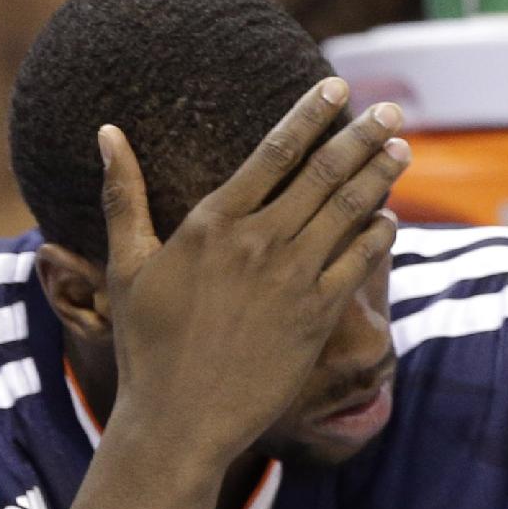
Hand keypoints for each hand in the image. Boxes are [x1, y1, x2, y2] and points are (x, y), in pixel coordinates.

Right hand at [98, 79, 408, 473]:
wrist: (178, 421)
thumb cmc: (146, 346)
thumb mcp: (125, 267)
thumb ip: (123, 196)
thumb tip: (107, 133)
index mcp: (212, 224)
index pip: (275, 150)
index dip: (310, 113)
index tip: (335, 87)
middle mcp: (259, 242)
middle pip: (324, 171)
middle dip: (362, 134)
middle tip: (390, 110)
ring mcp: (293, 278)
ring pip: (350, 208)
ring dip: (380, 174)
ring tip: (399, 148)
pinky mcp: (317, 315)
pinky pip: (360, 260)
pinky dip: (379, 233)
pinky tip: (388, 218)